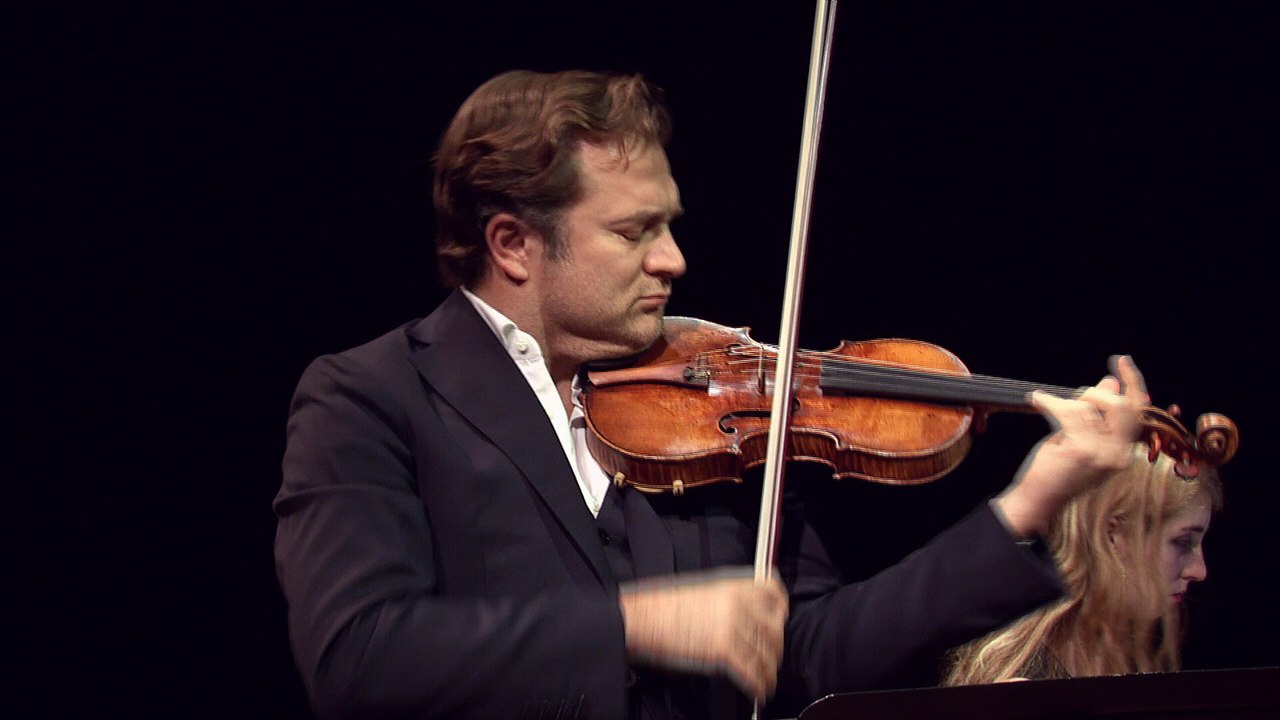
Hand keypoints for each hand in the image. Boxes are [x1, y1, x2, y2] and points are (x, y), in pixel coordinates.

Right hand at [618, 569, 788, 700]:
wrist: (644, 618)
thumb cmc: (664, 607)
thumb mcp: (703, 590)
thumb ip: (730, 600)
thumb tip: (747, 618)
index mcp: (733, 586)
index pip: (772, 591)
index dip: (781, 607)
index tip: (781, 619)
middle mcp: (738, 604)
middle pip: (774, 630)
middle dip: (775, 649)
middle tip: (771, 658)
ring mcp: (732, 627)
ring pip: (765, 655)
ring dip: (768, 672)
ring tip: (766, 681)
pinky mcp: (724, 651)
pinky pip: (751, 672)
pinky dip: (758, 685)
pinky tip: (758, 691)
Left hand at [994, 355, 1148, 537]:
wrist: (1039, 499)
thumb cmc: (1058, 469)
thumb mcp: (1082, 439)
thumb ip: (1098, 413)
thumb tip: (1110, 381)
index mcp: (1123, 452)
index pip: (1137, 411)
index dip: (1133, 382)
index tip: (1121, 360)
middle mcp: (1119, 454)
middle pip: (1121, 404)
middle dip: (1095, 393)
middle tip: (1074, 396)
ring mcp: (1102, 453)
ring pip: (1090, 406)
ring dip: (1066, 401)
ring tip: (1049, 404)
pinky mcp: (1082, 450)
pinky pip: (1069, 412)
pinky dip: (1050, 402)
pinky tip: (1038, 400)